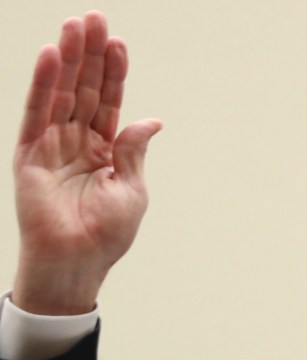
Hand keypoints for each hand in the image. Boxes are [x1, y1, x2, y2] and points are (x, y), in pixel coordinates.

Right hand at [12, 11, 160, 314]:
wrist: (78, 262)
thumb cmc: (107, 233)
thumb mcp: (131, 189)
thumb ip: (133, 150)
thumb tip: (151, 119)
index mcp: (104, 150)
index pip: (108, 102)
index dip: (113, 73)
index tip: (119, 43)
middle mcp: (77, 142)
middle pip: (84, 89)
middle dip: (91, 55)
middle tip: (95, 18)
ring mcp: (52, 146)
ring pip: (61, 93)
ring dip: (69, 59)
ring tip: (76, 26)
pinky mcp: (29, 155)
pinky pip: (37, 113)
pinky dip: (44, 85)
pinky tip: (52, 56)